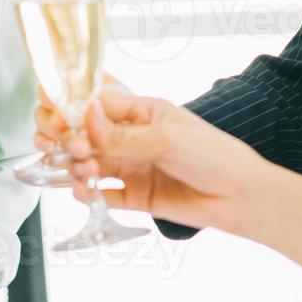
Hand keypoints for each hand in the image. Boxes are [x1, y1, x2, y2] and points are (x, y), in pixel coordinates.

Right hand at [34, 74, 270, 234]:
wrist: (241, 198)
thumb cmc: (214, 155)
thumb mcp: (168, 138)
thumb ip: (124, 134)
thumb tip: (86, 117)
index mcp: (140, 111)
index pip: (96, 104)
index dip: (74, 111)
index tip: (60, 121)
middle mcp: (131, 137)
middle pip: (84, 134)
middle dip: (69, 139)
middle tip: (73, 149)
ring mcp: (130, 166)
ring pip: (87, 163)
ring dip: (76, 167)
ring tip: (86, 172)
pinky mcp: (132, 195)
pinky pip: (99, 194)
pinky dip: (85, 193)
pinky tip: (85, 191)